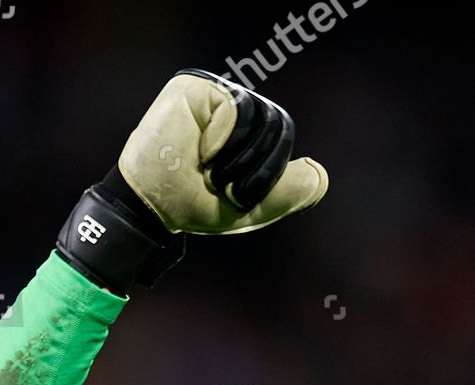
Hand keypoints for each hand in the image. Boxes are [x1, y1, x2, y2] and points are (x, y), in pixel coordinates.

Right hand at [117, 67, 327, 234]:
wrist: (155, 207)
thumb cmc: (194, 206)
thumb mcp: (252, 207)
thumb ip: (288, 191)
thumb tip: (320, 175)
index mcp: (246, 130)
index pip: (281, 135)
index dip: (268, 171)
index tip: (234, 193)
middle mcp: (231, 107)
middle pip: (277, 124)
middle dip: (255, 168)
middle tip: (219, 183)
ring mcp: (214, 94)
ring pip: (259, 117)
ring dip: (235, 158)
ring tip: (206, 168)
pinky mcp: (196, 87)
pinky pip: (235, 109)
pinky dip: (222, 141)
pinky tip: (198, 149)